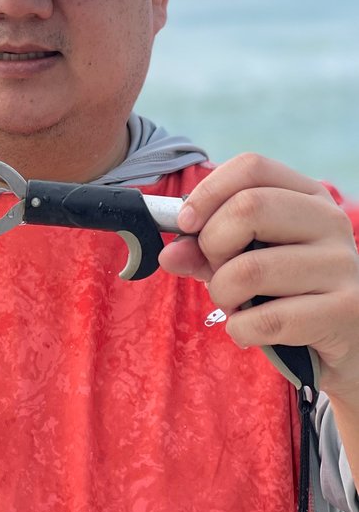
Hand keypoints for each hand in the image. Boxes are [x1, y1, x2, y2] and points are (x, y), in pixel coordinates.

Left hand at [159, 154, 358, 396]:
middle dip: (211, 246)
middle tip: (218, 272)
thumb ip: (203, 252)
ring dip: (223, 294)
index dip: (207, 192)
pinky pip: (265, 319)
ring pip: (249, 269)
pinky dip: (240, 329)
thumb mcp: (242, 262)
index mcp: (307, 197)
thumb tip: (170, 254)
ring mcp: (343, 264)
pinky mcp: (346, 309)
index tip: (185, 224)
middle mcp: (331, 221)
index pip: (251, 167)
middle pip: (247, 207)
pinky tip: (251, 331)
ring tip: (237, 305)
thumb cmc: (286, 293)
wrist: (345, 345)